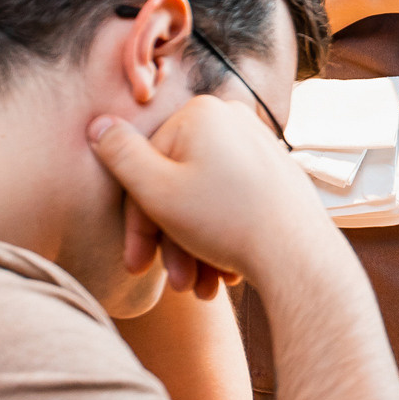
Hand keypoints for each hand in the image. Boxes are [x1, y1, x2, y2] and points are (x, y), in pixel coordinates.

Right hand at [89, 96, 335, 295]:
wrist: (301, 254)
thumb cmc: (228, 221)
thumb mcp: (156, 191)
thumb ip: (119, 155)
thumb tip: (97, 124)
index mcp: (201, 112)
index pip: (147, 169)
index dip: (139, 225)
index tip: (137, 266)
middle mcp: (233, 119)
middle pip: (179, 185)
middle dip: (173, 242)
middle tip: (178, 284)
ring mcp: (258, 144)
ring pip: (206, 200)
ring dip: (197, 248)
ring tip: (204, 287)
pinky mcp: (276, 171)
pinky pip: (234, 203)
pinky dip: (224, 236)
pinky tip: (225, 274)